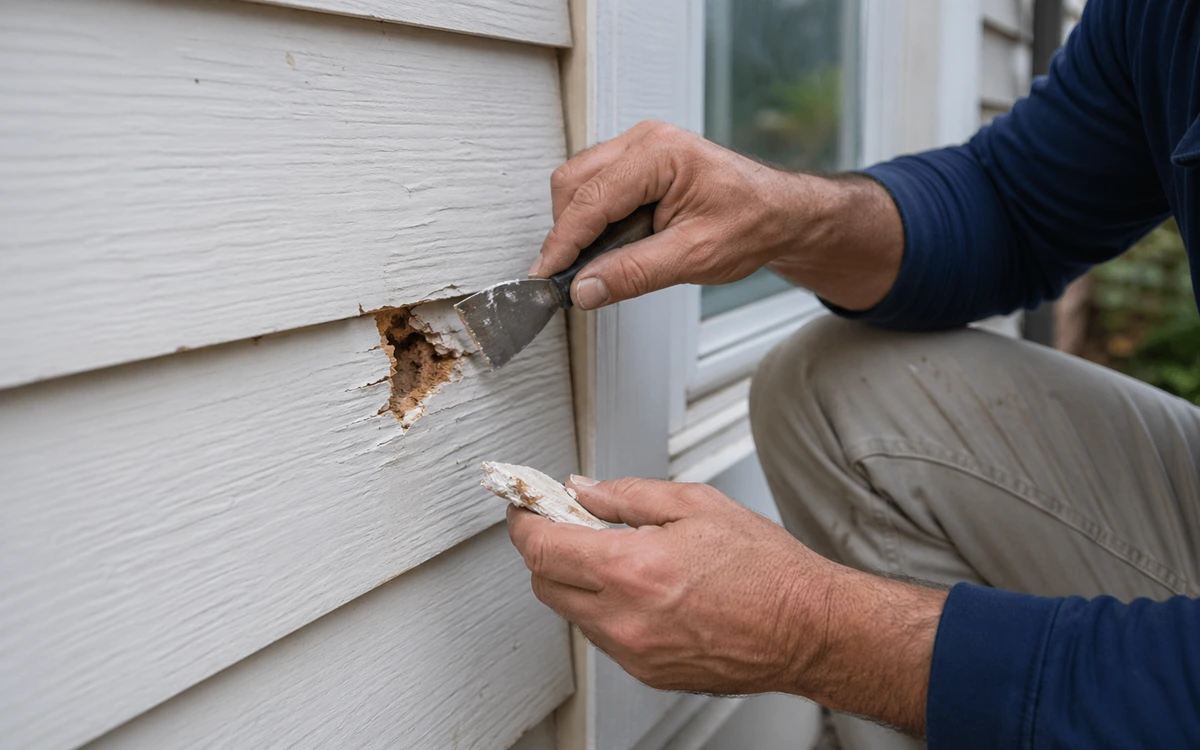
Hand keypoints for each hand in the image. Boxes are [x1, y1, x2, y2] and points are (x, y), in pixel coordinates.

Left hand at [505, 475, 946, 736]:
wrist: (807, 628)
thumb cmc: (766, 569)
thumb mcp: (694, 504)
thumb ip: (626, 496)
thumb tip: (583, 490)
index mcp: (632, 570)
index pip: (540, 547)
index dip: (523, 522)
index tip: (525, 508)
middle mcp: (624, 619)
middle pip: (544, 583)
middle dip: (546, 551)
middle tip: (569, 525)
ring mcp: (634, 652)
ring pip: (572, 612)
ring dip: (576, 581)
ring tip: (617, 556)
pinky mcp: (648, 672)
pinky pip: (603, 636)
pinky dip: (606, 609)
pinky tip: (642, 589)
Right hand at [530, 120, 902, 311]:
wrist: (781, 214)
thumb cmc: (753, 223)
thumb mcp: (694, 256)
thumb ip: (634, 272)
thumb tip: (585, 288)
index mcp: (659, 154)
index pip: (590, 199)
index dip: (562, 243)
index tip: (546, 277)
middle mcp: (644, 141)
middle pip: (574, 184)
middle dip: (566, 232)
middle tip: (571, 277)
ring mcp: (639, 148)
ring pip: (579, 184)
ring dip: (579, 226)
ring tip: (600, 263)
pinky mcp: (638, 164)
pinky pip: (596, 187)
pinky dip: (593, 220)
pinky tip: (611, 247)